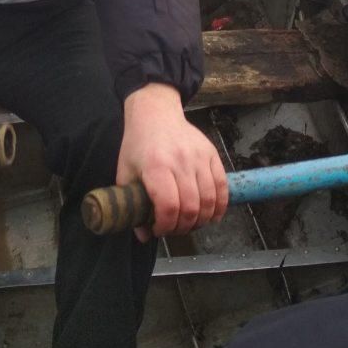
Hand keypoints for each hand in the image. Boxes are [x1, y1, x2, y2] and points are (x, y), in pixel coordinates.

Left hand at [116, 82, 228, 242]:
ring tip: (190, 223)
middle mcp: (181, 161)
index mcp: (156, 166)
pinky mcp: (212, 153)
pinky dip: (220, 206)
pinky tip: (212, 216)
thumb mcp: (125, 171)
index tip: (159, 230)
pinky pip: (222, 186)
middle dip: (183, 227)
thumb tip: (143, 236)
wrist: (156, 112)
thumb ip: (131, 203)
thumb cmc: (138, 144)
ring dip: (202, 220)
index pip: (169, 206)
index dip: (166, 226)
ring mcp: (199, 157)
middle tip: (174, 229)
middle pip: (191, 207)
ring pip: (209, 200)